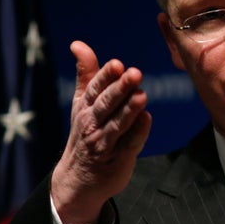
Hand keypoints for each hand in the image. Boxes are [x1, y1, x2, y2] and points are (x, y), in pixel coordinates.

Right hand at [51, 41, 151, 223]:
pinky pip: (129, 144)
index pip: (95, 89)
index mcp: (85, 108)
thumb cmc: (86, 133)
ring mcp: (104, 143)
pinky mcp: (118, 159)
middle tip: (135, 73)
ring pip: (117, 124)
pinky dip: (138, 133)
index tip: (117, 63)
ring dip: (129, 110)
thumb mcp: (82, 103)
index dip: (105, 76)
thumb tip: (77, 43)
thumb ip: (86, 73)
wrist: (79, 180)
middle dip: (119, 89)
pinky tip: (147, 119)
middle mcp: (92, 124)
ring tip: (142, 95)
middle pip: (106, 104)